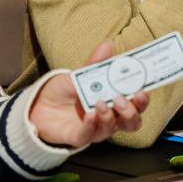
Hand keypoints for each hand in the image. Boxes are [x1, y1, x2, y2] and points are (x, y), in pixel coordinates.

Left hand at [28, 41, 148, 148]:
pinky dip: (92, 125)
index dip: (143, 99)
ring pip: (113, 129)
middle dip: (132, 110)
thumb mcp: (80, 74)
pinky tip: (89, 115)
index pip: (136, 103)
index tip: (143, 89)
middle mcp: (109, 116)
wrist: (39, 105)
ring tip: (100, 104)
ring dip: (110, 116)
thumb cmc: (64, 90)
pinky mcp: (80, 137)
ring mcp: (95, 128)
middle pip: (132, 121)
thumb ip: (96, 62)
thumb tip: (108, 44)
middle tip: (123, 98)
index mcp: (114, 100)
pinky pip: (90, 135)